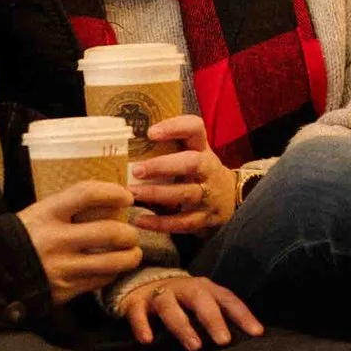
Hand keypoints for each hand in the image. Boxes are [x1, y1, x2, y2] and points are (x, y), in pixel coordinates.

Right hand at [18, 182, 143, 305]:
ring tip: (133, 253)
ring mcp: (61, 267)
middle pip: (109, 232)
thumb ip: (71, 206)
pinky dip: (112, 273)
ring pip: (112, 262)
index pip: (88, 194)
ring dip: (130, 257)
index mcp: (48, 213)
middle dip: (130, 234)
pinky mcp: (64, 290)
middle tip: (132, 234)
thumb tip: (111, 199)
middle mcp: (55, 239)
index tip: (127, 196)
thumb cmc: (25, 235)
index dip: (113, 192)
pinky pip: (100, 281)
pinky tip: (112, 268)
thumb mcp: (41, 211)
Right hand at [116, 275, 263, 350]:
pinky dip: (142, 325)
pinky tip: (147, 340)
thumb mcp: (201, 303)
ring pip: (170, 306)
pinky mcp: (136, 302)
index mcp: (204, 288)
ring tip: (194, 346)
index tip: (257, 333)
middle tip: (224, 341)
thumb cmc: (180, 301)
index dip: (242, 315)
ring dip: (183, 325)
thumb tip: (248, 338)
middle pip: (200, 299)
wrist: (140, 284)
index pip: (227, 299)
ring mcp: (159, 294)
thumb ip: (220, 316)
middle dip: (212, 319)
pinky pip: (138, 313)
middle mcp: (183, 288)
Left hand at [128, 116, 238, 234]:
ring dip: (156, 194)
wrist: (230, 201)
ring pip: (185, 194)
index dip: (175, 127)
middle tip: (136, 170)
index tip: (150, 133)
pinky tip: (139, 220)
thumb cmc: (198, 172)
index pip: (195, 128)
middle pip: (191, 163)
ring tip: (132, 193)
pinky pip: (182, 222)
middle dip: (163, 166)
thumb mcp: (191, 154)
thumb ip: (167, 147)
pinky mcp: (204, 218)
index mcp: (202, 148)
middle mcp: (208, 169)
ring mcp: (208, 195)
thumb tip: (120, 141)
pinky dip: (160, 223)